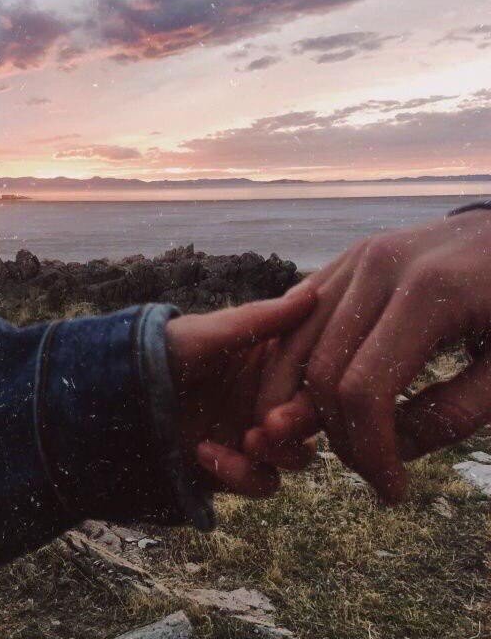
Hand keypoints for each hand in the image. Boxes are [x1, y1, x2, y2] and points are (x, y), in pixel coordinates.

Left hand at [166, 286, 315, 497]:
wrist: (119, 392)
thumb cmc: (163, 349)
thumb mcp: (209, 332)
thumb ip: (260, 319)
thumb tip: (312, 293)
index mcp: (270, 360)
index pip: (314, 377)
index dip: (316, 388)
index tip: (302, 391)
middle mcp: (267, 397)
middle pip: (312, 421)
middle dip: (298, 426)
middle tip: (271, 426)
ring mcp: (252, 433)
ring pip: (296, 457)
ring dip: (279, 454)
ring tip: (247, 442)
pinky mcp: (234, 465)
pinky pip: (261, 482)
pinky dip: (241, 475)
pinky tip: (205, 453)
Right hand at [248, 209, 490, 501]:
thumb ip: (454, 412)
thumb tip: (392, 449)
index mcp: (426, 291)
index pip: (365, 388)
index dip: (370, 450)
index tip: (393, 490)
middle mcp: (374, 267)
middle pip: (320, 371)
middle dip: (336, 435)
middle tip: (368, 471)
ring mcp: (352, 259)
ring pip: (294, 346)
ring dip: (300, 404)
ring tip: (336, 442)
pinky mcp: (342, 262)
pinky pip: (298, 321)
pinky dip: (295, 365)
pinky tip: (314, 399)